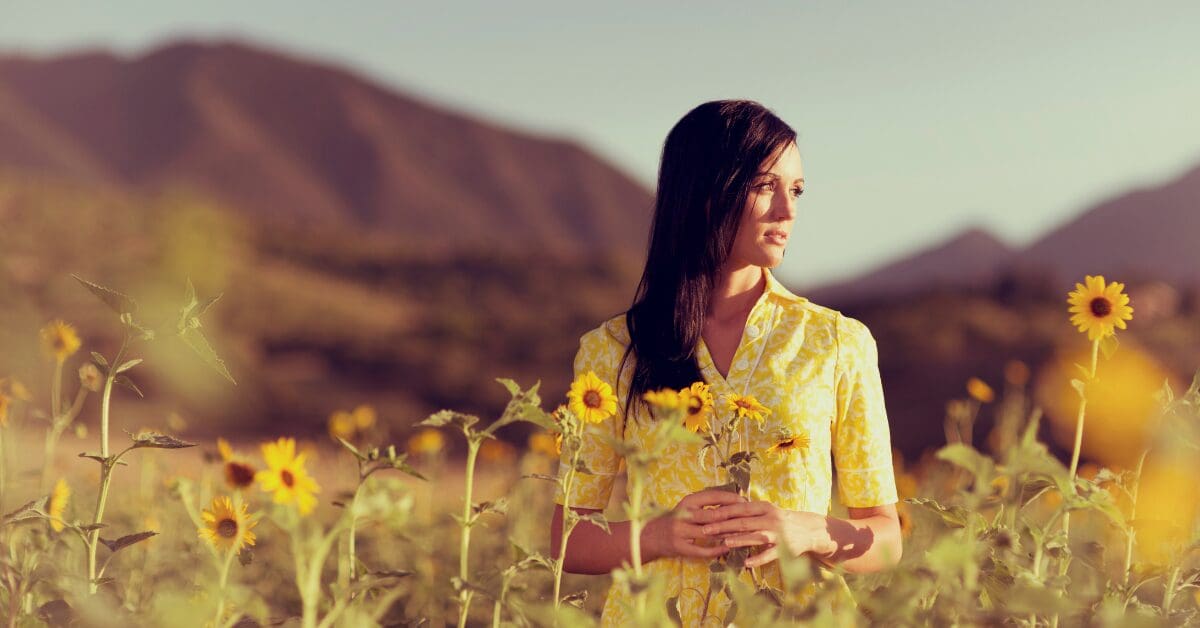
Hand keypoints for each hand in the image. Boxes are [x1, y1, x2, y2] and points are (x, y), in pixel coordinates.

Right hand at [641, 489, 745, 561]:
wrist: (651, 536)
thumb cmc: (676, 519)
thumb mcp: (688, 507)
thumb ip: (707, 505)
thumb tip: (734, 501)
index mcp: (687, 502)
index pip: (712, 496)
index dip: (730, 499)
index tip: (746, 501)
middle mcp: (683, 515)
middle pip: (713, 516)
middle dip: (733, 518)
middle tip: (749, 520)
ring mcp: (680, 532)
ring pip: (710, 533)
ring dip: (727, 535)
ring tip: (743, 536)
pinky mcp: (680, 547)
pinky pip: (702, 550)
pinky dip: (717, 550)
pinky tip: (728, 549)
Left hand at [691, 500, 837, 567]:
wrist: (809, 529)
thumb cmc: (780, 519)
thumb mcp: (766, 510)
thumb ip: (747, 511)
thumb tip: (720, 509)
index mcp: (764, 507)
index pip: (740, 508)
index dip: (723, 511)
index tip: (707, 514)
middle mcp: (771, 519)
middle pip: (744, 522)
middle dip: (724, 526)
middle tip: (706, 530)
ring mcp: (778, 534)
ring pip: (756, 536)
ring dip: (740, 540)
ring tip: (725, 543)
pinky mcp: (784, 549)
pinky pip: (770, 554)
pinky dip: (758, 559)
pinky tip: (747, 563)